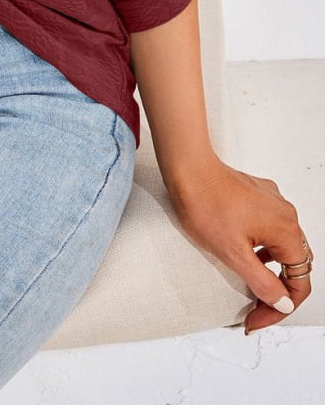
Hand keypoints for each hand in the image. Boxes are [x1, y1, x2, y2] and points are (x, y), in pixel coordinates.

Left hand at [167, 157, 312, 333]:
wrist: (188, 168)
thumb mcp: (234, 254)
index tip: (258, 318)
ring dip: (270, 271)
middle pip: (294, 266)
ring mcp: (272, 203)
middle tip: (256, 310)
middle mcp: (285, 214)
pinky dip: (262, 250)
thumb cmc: (206, 202)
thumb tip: (282, 302)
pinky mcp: (258, 196)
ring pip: (282, 248)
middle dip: (277, 292)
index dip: (280, 308)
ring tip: (249, 287)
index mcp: (286, 230)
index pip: (299, 282)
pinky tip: (245, 255)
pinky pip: (269, 230)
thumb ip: (262, 283)